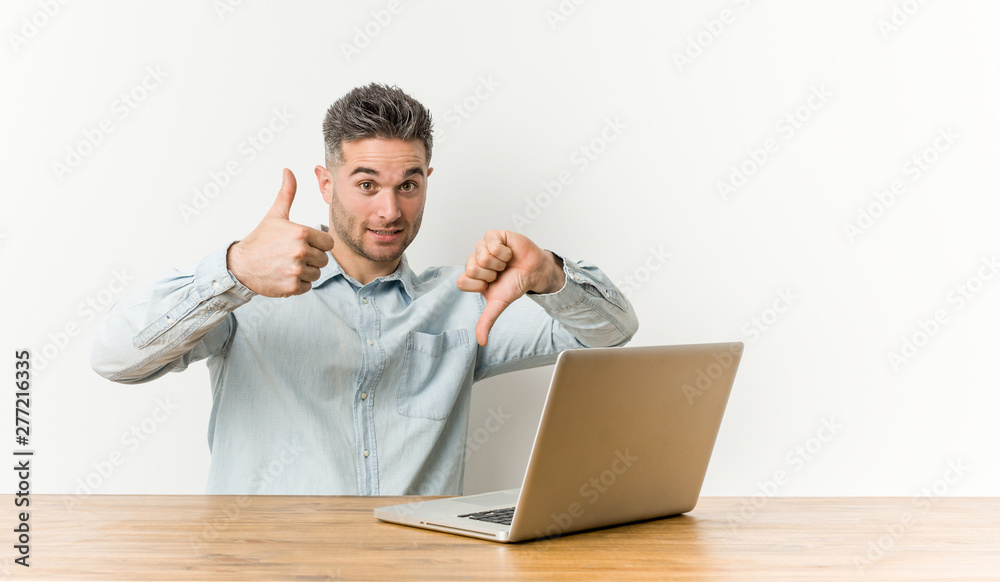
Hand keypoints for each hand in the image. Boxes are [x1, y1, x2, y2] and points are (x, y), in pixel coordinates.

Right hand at [227, 168, 334, 296]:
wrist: (240, 265)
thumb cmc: (260, 239)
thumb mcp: (275, 215)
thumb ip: (287, 193)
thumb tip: (288, 171)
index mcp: (301, 233)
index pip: (328, 242)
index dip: (318, 243)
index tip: (304, 243)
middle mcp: (300, 252)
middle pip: (323, 259)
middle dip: (311, 257)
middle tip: (292, 254)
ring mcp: (296, 270)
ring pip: (317, 273)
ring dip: (306, 271)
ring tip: (288, 264)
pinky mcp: (292, 287)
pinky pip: (308, 286)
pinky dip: (299, 283)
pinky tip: (285, 275)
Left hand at [457, 230, 564, 345]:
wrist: (534, 271)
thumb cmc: (515, 284)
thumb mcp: (499, 304)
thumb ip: (487, 320)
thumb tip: (481, 342)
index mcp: (471, 276)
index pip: (462, 281)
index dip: (479, 284)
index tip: (491, 284)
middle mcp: (474, 260)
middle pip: (471, 268)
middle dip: (491, 273)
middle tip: (500, 273)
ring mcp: (482, 246)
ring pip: (481, 255)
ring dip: (498, 263)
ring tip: (505, 263)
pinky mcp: (492, 236)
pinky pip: (491, 243)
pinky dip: (503, 251)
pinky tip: (508, 253)